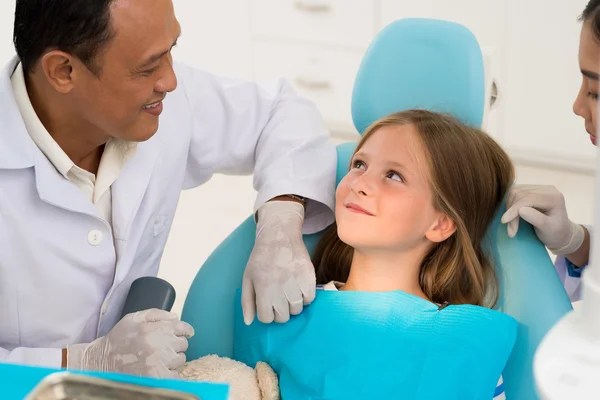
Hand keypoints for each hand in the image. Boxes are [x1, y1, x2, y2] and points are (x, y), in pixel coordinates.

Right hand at [67, 309, 193, 377]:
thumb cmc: (118, 339)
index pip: (183, 327)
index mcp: (154, 328)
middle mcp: (158, 345)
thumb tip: (177, 317)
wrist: (100, 362)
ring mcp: (158, 363)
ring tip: (158, 359)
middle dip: (176, 344)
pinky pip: (175, 375)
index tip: (185, 333)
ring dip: (173, 359)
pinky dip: (169, 373)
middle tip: (164, 347)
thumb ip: (156, 314)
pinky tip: (158, 369)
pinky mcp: (156, 378)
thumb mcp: (133, 318)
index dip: (185, 330)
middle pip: (183, 344)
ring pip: (180, 359)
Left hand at [242, 201, 315, 324]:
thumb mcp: (247, 279)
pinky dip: (305, 297)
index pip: (267, 318)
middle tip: (278, 299)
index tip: (267, 304)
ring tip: (288, 292)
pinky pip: (310, 299)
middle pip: (283, 317)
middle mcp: (280, 289)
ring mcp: (296, 283)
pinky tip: (299, 287)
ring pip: (297, 310)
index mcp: (263, 290)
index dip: (266, 313)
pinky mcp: (309, 278)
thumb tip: (249, 322)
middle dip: (279, 311)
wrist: (279, 238)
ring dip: (293, 305)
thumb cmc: (261, 259)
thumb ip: (247, 302)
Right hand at [501, 185, 583, 254]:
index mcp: (553, 197)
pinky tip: (512, 214)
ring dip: (509, 207)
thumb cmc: (556, 234)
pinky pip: (515, 193)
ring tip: (511, 223)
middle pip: (520, 193)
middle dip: (511, 210)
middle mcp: (546, 189)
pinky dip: (510, 204)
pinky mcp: (532, 191)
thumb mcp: (548, 229)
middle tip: (511, 229)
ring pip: (515, 192)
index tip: (504, 221)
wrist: (561, 233)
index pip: (529, 198)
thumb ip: (536, 218)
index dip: (514, 209)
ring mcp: (539, 189)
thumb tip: (520, 210)